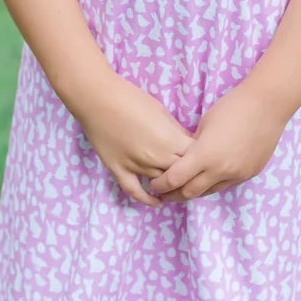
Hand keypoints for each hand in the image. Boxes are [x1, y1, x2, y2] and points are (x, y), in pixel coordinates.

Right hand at [71, 71, 196, 207]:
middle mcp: (156, 158)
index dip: (201, 159)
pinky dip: (147, 199)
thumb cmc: (131, 98)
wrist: (98, 99)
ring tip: (179, 186)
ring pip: (161, 185)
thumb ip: (176, 132)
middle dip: (189, 174)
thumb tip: (187, 144)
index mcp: (170, 141)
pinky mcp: (119, 171)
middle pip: (181, 175)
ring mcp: (136, 167)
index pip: (195, 159)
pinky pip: (135, 191)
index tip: (202, 157)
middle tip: (193, 173)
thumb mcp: (162, 112)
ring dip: (171, 186)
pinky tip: (157, 201)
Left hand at [148, 81, 287, 201]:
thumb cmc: (231, 107)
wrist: (267, 106)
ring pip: (209, 192)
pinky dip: (213, 184)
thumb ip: (193, 146)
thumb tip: (185, 158)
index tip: (154, 184)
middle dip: (174, 194)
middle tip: (164, 193)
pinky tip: (208, 178)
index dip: (161, 185)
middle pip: (190, 193)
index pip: (175, 179)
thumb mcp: (204, 125)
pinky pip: (226, 185)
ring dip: (194, 191)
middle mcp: (220, 170)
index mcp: (204, 155)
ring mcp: (237, 175)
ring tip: (184, 188)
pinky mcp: (249, 174)